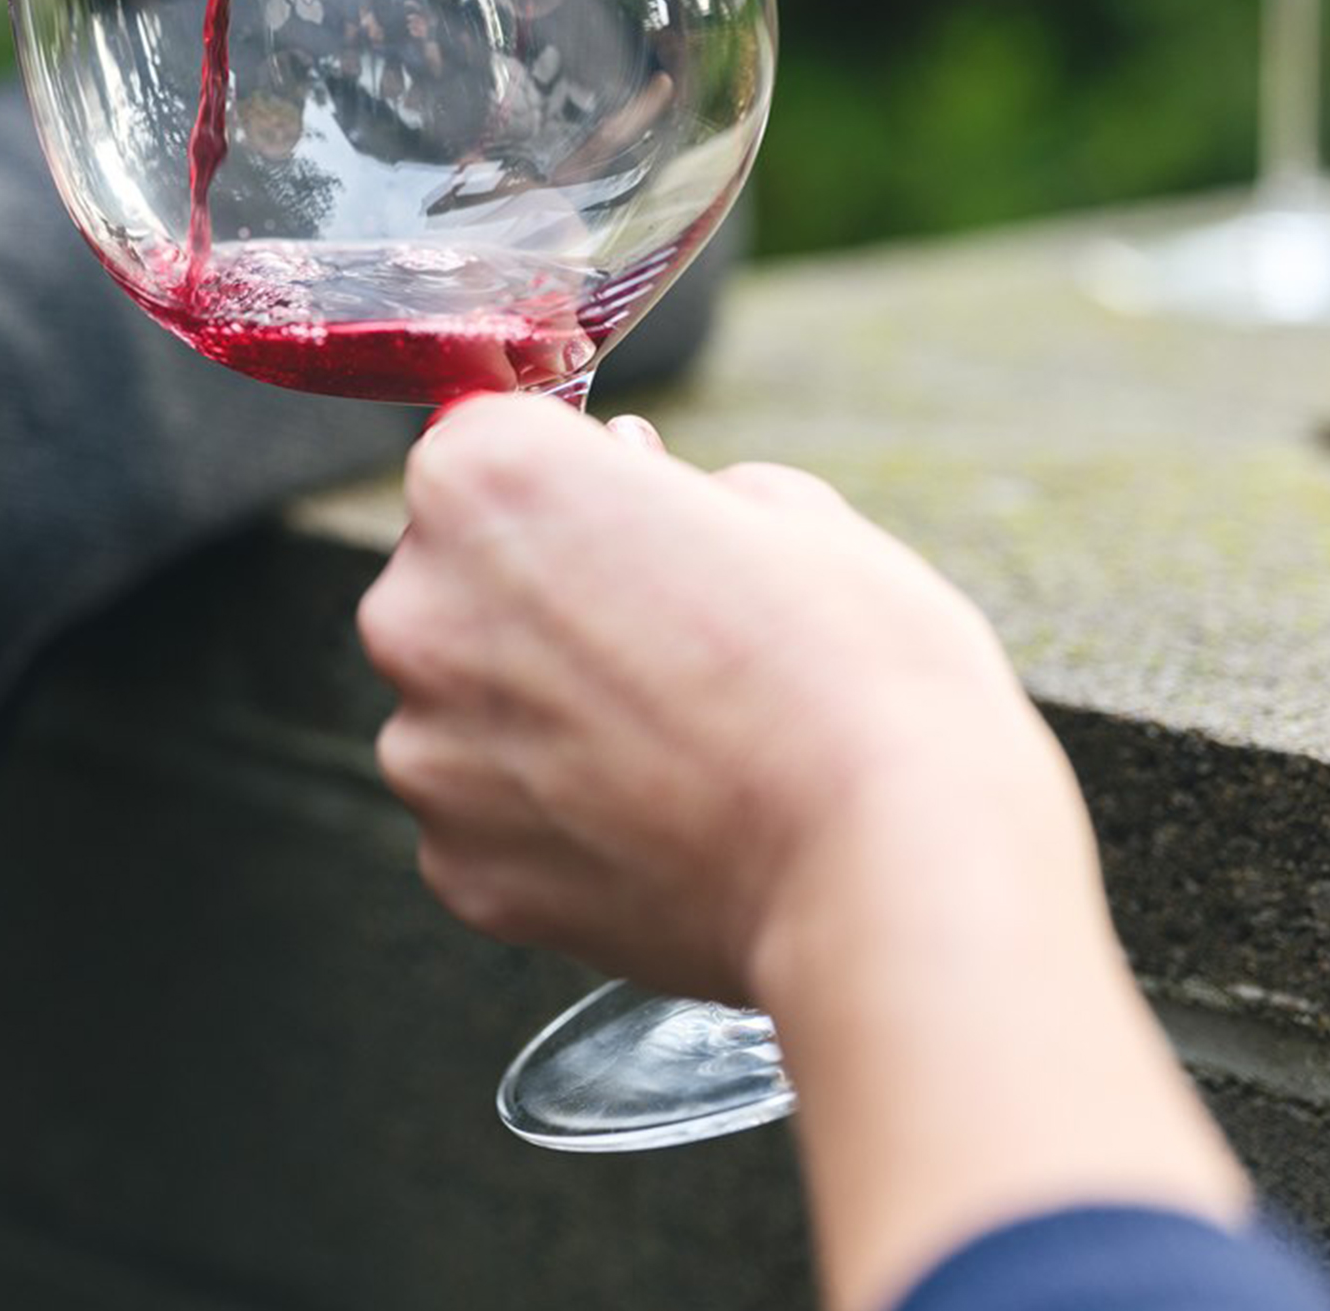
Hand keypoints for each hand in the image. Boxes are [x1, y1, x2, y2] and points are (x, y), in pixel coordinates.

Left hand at [359, 400, 1247, 1310]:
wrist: (906, 886)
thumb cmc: (877, 683)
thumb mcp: (807, 518)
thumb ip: (686, 495)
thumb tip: (648, 497)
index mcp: (488, 488)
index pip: (483, 443)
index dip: (576, 476)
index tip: (644, 511)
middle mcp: (423, 615)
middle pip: (460, 576)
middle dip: (557, 596)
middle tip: (695, 638)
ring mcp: (434, 755)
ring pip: (473, 703)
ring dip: (556, 712)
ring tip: (702, 744)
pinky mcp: (466, 872)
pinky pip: (498, 815)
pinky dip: (565, 814)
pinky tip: (678, 821)